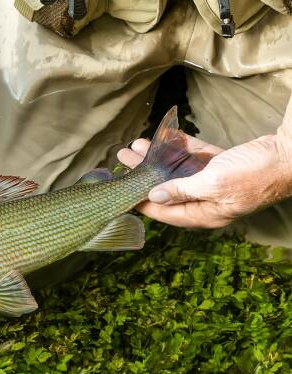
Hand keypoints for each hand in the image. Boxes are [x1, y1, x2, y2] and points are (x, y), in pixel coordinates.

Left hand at [117, 132, 291, 227]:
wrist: (289, 155)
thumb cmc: (254, 173)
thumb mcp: (213, 183)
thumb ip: (182, 190)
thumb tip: (156, 197)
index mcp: (204, 213)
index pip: (165, 212)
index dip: (142, 202)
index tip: (121, 191)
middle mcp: (206, 200)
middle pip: (166, 189)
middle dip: (143, 174)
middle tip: (122, 158)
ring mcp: (214, 183)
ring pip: (178, 171)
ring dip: (157, 157)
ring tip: (136, 145)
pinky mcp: (222, 165)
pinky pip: (194, 158)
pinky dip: (179, 148)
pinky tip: (163, 138)